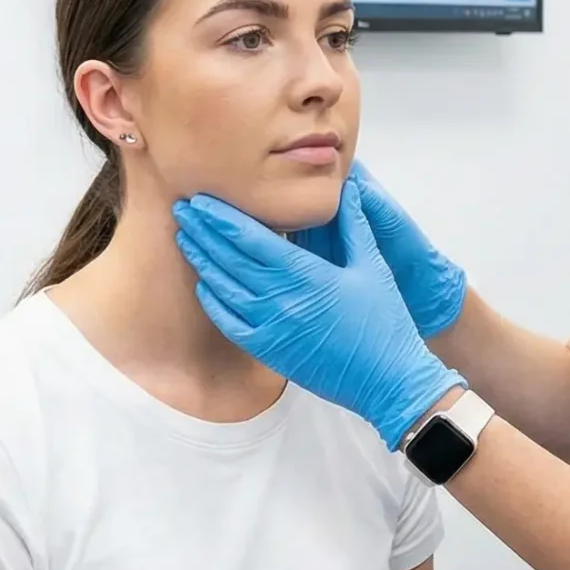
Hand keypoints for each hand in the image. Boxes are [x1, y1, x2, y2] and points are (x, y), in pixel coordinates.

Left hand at [176, 181, 463, 449]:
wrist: (387, 381)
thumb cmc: (385, 322)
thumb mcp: (372, 266)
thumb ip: (354, 225)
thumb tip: (347, 188)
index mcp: (305, 274)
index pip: (249, 237)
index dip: (221, 216)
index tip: (202, 198)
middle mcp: (281, 300)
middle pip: (228, 258)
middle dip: (203, 231)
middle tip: (182, 208)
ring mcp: (271, 328)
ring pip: (222, 288)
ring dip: (201, 260)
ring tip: (185, 237)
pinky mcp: (268, 351)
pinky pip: (229, 323)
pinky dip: (212, 300)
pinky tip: (204, 283)